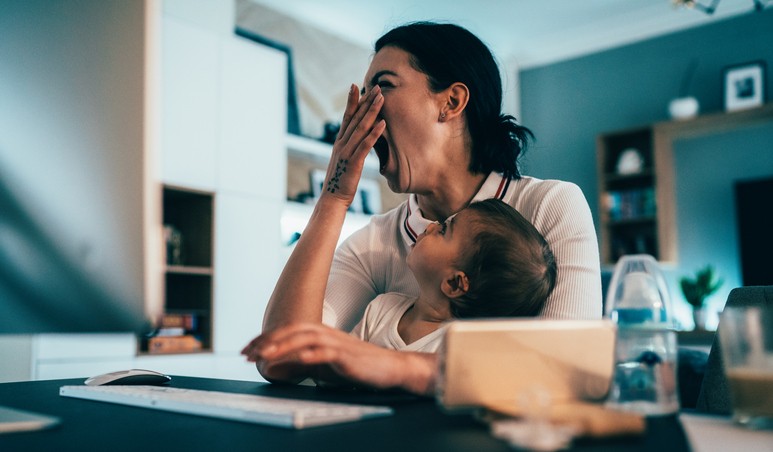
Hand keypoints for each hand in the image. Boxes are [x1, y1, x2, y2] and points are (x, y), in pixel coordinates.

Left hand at [241, 323, 436, 394]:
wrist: (390, 368)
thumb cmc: (356, 368)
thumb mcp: (324, 366)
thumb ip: (302, 363)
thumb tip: (276, 367)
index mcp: (320, 333)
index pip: (288, 331)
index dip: (266, 338)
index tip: (247, 349)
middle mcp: (327, 334)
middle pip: (293, 330)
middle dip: (268, 340)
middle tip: (248, 352)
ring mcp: (338, 344)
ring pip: (306, 338)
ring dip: (283, 345)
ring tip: (265, 354)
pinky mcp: (348, 357)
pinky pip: (327, 352)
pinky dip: (311, 354)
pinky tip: (298, 358)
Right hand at [320, 84, 384, 207]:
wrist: (333, 199)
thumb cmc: (341, 181)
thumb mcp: (345, 161)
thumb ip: (351, 149)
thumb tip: (359, 141)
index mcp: (339, 142)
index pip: (346, 117)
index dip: (352, 101)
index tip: (357, 86)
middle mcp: (341, 144)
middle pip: (355, 118)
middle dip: (365, 101)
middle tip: (376, 86)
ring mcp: (346, 152)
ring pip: (361, 128)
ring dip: (372, 112)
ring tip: (381, 98)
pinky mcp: (354, 163)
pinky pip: (365, 145)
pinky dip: (374, 133)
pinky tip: (382, 124)